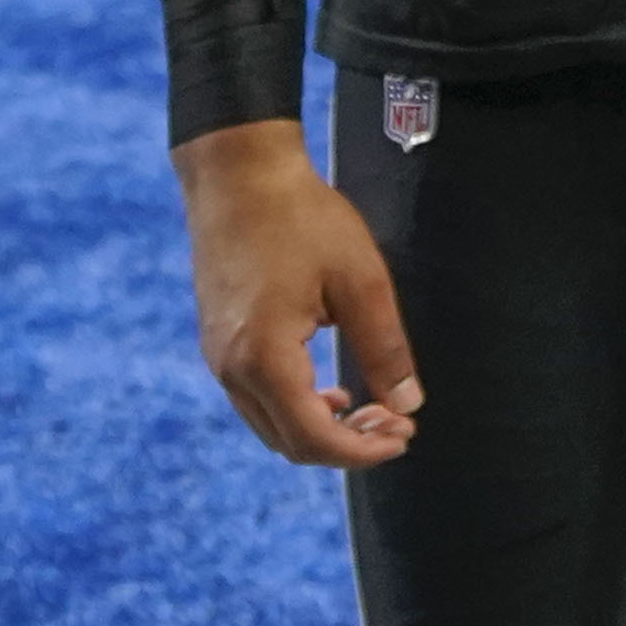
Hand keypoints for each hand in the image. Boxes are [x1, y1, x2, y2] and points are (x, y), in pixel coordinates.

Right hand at [172, 122, 422, 467]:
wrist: (239, 174)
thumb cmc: (302, 218)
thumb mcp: (360, 280)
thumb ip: (384, 347)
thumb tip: (408, 404)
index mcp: (264, 358)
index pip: (313, 437)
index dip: (363, 451)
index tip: (405, 436)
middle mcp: (231, 369)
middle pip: (290, 442)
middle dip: (347, 445)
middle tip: (397, 422)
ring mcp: (218, 358)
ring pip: (271, 426)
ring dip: (322, 429)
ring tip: (372, 408)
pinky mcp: (217, 342)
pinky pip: (257, 399)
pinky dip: (297, 408)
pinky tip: (332, 390)